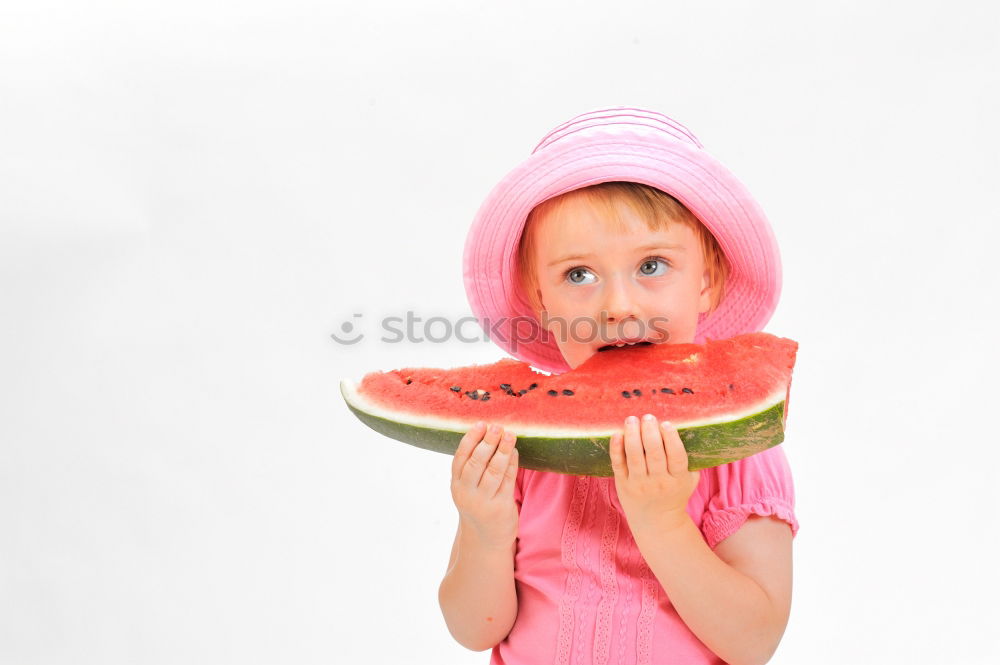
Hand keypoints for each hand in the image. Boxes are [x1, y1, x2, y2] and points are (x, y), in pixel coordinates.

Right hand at [450, 421, 518, 549]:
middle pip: (476, 463)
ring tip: (510, 435)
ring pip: (494, 472)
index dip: (471, 439)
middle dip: (487, 443)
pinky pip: (508, 481)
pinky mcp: (501, 507)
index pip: (461, 458)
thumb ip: (473, 464)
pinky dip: (512, 464)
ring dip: (503, 451)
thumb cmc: (477, 503)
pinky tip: (515, 451)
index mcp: (457, 483)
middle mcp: (467, 493)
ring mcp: (483, 501)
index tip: (481, 424)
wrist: (484, 537)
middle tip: (497, 427)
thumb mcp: (468, 486)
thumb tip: (487, 432)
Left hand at [609, 414, 699, 531]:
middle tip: (648, 417)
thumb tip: (688, 429)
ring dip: (632, 436)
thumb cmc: (674, 493)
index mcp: (678, 479)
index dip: (672, 440)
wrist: (656, 522)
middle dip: (650, 433)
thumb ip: (689, 459)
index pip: (676, 458)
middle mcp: (659, 482)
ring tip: (632, 419)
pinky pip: (618, 464)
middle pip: (654, 455)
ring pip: (635, 457)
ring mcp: (639, 484)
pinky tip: (617, 434)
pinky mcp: (623, 484)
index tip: (666, 424)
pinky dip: (616, 449)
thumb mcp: (689, 480)